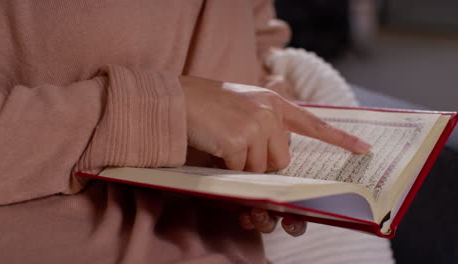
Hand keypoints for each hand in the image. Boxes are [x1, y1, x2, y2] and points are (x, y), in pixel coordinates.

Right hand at [180, 76, 370, 236]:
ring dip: (242, 166)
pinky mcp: (240, 140)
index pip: (313, 123)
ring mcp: (256, 125)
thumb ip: (266, 126)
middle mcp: (270, 112)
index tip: (362, 149)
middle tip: (239, 148)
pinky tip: (216, 148)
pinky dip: (228, 166)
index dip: (339, 138)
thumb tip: (276, 161)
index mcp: (274, 102)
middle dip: (262, 163)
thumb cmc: (208, 106)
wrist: (179, 99)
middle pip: (282, 159)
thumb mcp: (244, 107)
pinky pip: (241, 170)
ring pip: (261, 168)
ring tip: (223, 144)